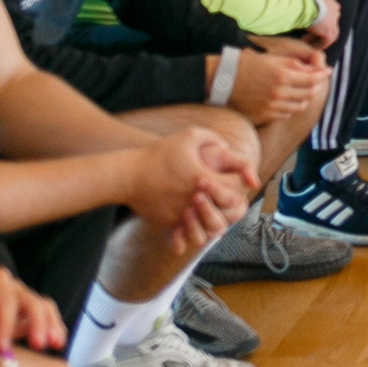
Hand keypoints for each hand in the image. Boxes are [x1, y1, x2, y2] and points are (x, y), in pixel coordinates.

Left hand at [0, 267, 64, 351]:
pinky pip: (45, 317)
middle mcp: (12, 287)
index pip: (6, 299)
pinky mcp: (25, 315)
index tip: (0, 346)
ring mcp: (20, 300)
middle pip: (31, 301)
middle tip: (37, 345)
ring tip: (54, 343)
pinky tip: (58, 342)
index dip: (6, 322)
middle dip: (37, 322)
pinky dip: (53, 328)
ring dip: (50, 325)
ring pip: (43, 307)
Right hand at [130, 127, 251, 238]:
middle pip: (226, 210)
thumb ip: (212, 138)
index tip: (233, 176)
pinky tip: (194, 212)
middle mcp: (195, 201)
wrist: (128, 175)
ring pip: (208, 225)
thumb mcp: (189, 136)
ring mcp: (182, 214)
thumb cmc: (158, 153)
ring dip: (214, 216)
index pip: (235, 187)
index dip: (239, 182)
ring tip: (213, 205)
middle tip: (227, 193)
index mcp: (204, 179)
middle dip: (228, 201)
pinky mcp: (169, 223)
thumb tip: (226, 148)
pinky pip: (189, 230)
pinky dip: (195, 224)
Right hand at [225, 42, 328, 124]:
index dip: (322, 76)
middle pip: (308, 94)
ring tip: (300, 90)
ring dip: (303, 98)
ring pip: (299, 106)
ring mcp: (271, 107)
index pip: (312, 80)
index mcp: (282, 76)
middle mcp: (279, 93)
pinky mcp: (264, 116)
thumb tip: (313, 71)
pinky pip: (285, 114)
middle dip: (315, 87)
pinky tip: (286, 99)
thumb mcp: (273, 59)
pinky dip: (290, 107)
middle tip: (315, 81)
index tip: (327, 72)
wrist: (222, 81)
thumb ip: (294, 65)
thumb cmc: (248, 65)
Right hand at [298, 0, 340, 47]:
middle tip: (308, 31)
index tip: (309, 20)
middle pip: (330, 20)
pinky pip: (327, 41)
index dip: (319, 15)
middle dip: (321, 26)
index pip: (328, 8)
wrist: (306, 2)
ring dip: (319, 36)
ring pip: (330, 32)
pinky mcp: (330, 32)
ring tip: (307, 41)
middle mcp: (335, 9)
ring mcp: (333, 21)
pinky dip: (319, 44)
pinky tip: (310, 46)